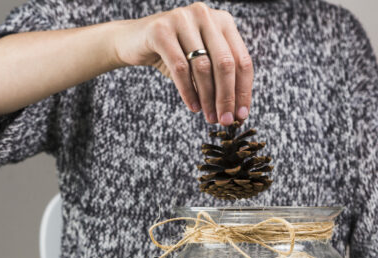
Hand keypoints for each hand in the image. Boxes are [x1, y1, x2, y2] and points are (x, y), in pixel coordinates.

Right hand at [113, 2, 252, 124]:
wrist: (133, 42)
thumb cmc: (173, 54)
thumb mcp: (200, 63)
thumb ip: (219, 80)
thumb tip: (236, 112)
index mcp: (223, 22)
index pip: (241, 60)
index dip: (243, 91)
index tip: (241, 116)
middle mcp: (206, 15)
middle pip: (225, 64)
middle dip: (227, 98)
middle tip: (225, 121)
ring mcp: (183, 19)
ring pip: (203, 67)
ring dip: (208, 98)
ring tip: (209, 117)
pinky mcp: (161, 30)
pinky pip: (180, 68)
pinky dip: (188, 92)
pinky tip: (193, 107)